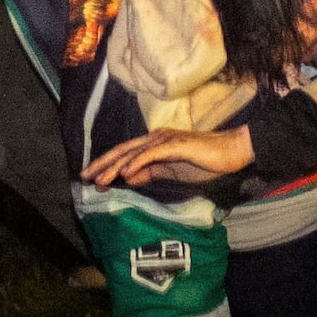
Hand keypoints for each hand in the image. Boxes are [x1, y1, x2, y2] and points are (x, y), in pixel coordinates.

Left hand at [83, 125, 255, 187]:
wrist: (231, 152)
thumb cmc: (204, 162)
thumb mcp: (172, 172)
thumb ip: (151, 173)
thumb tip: (128, 178)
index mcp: (154, 143)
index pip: (125, 154)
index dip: (106, 165)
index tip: (91, 178)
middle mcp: (156, 137)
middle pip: (123, 151)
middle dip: (102, 164)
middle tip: (84, 176)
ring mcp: (165, 140)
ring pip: (133, 153)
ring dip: (115, 166)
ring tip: (100, 179)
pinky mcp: (176, 145)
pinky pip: (152, 153)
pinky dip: (137, 162)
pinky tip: (125, 172)